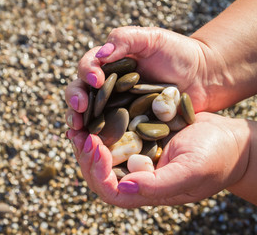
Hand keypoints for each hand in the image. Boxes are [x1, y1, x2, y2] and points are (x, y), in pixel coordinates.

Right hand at [65, 26, 223, 131]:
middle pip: (80, 92)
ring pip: (88, 114)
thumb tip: (101, 54)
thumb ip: (125, 39)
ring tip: (78, 128)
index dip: (86, 72)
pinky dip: (97, 137)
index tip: (96, 80)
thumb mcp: (152, 38)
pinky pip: (108, 132)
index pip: (87, 67)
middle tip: (80, 107)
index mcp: (108, 64)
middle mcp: (107, 86)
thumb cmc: (178, 53)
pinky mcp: (127, 125)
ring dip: (79, 120)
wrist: (203, 78)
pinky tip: (94, 144)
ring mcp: (115, 107)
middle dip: (75, 99)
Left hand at [67, 112, 250, 207]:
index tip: (96, 145)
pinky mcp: (136, 140)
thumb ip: (158, 184)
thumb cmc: (215, 157)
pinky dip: (97, 126)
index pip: (110, 190)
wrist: (227, 139)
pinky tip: (90, 113)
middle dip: (85, 155)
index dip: (97, 171)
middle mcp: (135, 177)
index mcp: (145, 191)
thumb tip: (123, 187)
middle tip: (78, 133)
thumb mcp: (190, 171)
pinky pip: (110, 137)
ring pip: (99, 156)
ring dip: (85, 141)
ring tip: (76, 124)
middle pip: (98, 174)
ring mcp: (134, 159)